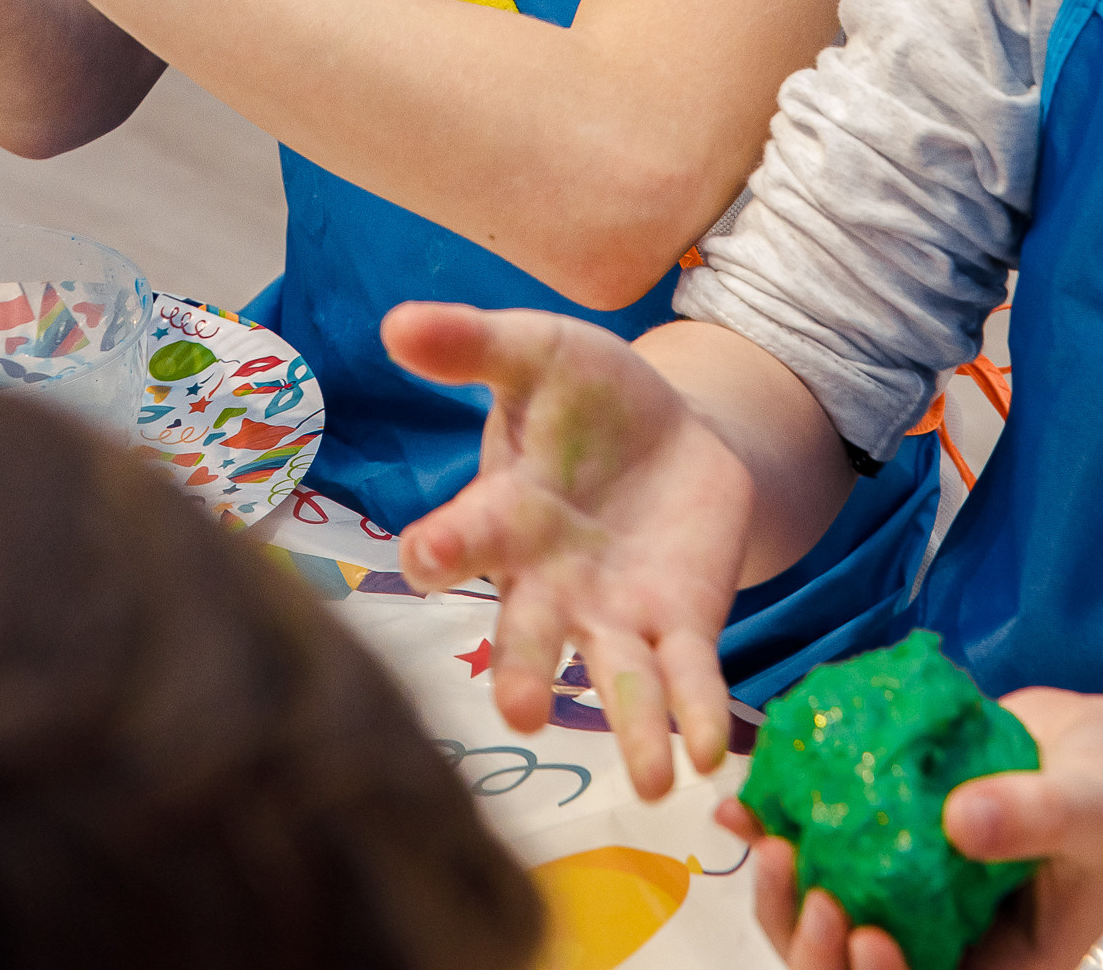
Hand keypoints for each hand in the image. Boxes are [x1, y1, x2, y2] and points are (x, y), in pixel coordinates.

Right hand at [384, 301, 753, 796]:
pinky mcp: (678, 626)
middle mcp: (549, 582)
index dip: (443, 545)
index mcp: (505, 514)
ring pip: (615, 679)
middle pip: (530, 633)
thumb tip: (394, 322)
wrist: (670, 430)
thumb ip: (473, 343)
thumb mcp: (536, 351)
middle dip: (526, 670)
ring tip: (651, 781)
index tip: (424, 557)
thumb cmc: (582, 395)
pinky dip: (697, 715)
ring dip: (631, 727)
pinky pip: (686, 678)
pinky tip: (708, 754)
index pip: (463, 537)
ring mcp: (614, 614)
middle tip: (524, 714)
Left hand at [722, 688, 1102, 969]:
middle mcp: (950, 935)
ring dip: (788, 890)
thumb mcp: (1092, 805)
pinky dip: (789, 826)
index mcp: (1002, 963)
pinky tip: (750, 799)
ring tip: (766, 838)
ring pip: (834, 912)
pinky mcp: (899, 831)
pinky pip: (836, 843)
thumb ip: (1033, 817)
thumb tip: (961, 820)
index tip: (863, 937)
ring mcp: (919, 885)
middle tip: (794, 876)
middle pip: (860, 965)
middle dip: (813, 940)